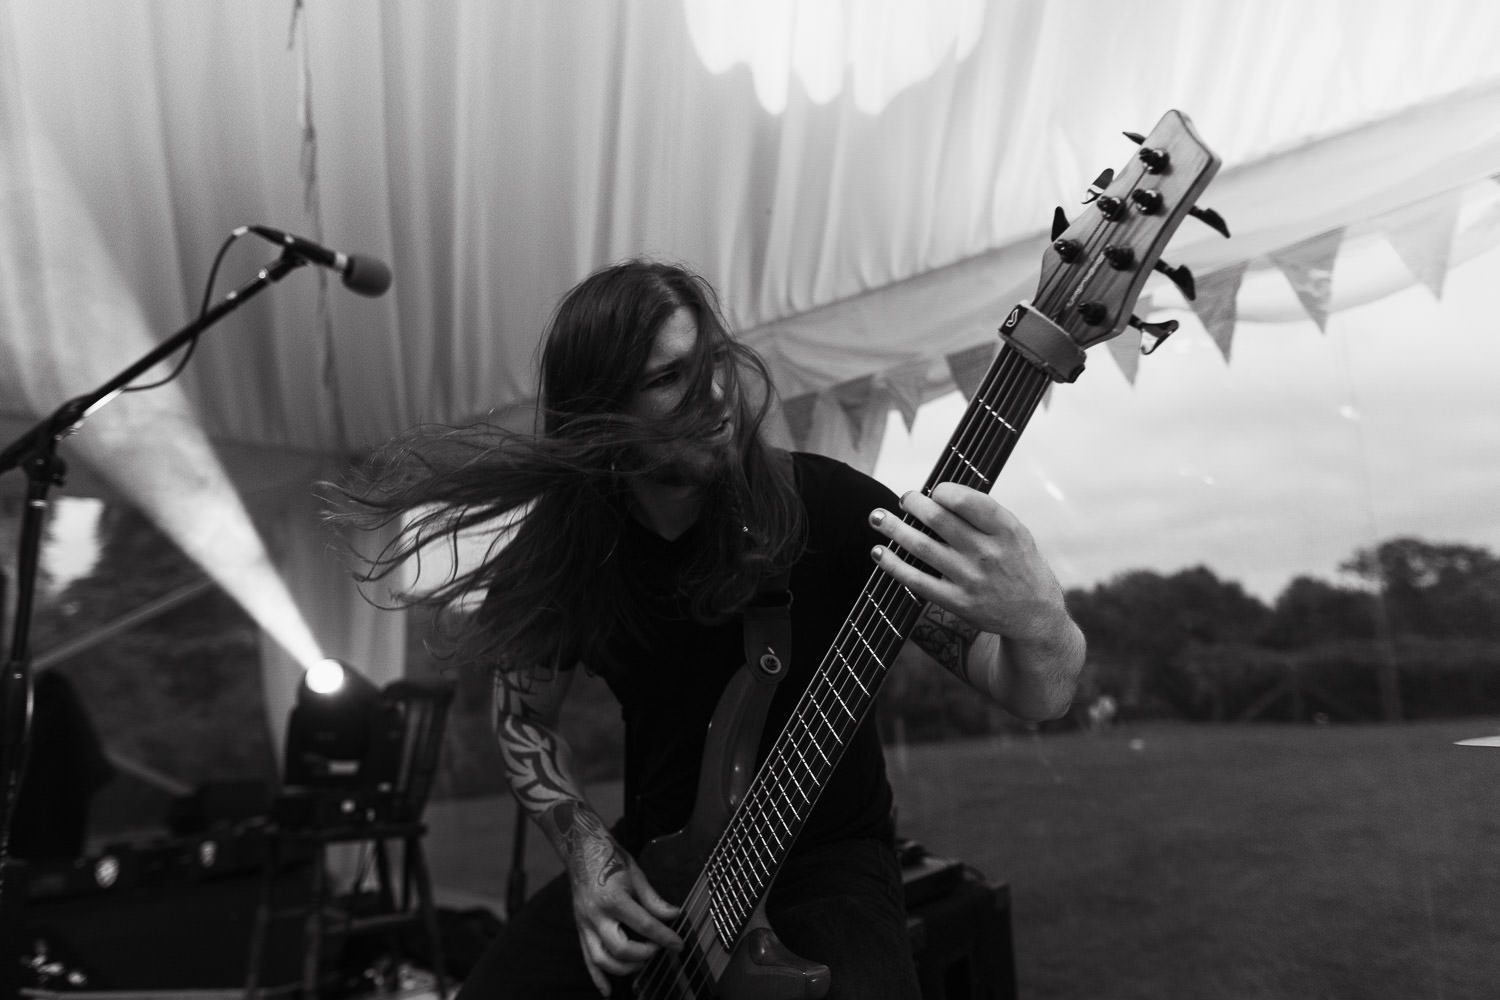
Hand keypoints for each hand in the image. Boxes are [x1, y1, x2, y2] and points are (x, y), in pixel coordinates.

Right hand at [565, 824, 682, 995]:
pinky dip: (597, 977)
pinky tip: (608, 991)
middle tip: (658, 948)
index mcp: (614, 899)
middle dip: (645, 954)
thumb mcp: (636, 874)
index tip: (679, 944)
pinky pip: (587, 958)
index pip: (644, 926)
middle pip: (621, 949)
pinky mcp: (579, 929)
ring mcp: (585, 924)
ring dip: (625, 967)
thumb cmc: (611, 858)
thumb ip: (654, 900)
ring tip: (642, 962)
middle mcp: (596, 915)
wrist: (581, 849)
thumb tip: (674, 916)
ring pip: (602, 959)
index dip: (665, 937)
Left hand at [868, 482, 1067, 640]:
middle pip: (938, 519)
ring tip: (877, 517)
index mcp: (1005, 530)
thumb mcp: (1017, 533)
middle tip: (904, 499)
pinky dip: (893, 565)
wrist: (1034, 615)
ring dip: (893, 528)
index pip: (967, 500)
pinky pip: (917, 580)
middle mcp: (988, 553)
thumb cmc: (1019, 564)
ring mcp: (970, 578)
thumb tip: (939, 493)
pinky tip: (879, 553)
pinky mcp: (957, 602)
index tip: (934, 491)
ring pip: (921, 546)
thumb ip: (985, 514)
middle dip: (913, 503)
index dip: (943, 490)